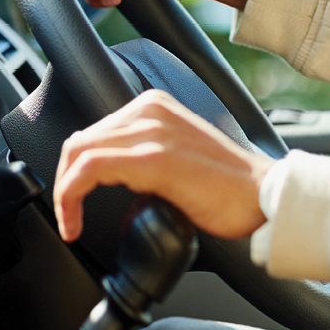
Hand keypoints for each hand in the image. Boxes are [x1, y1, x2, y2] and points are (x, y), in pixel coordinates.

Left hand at [54, 90, 271, 242]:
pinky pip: (88, 171)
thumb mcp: (178, 158)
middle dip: (64, 181)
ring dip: (64, 193)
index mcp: (156, 107)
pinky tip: (75, 222)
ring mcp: (152, 132)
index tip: (74, 199)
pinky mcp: (153, 159)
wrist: (264, 197)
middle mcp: (150, 110)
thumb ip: (146, 159)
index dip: (74, 168)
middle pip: (80, 141)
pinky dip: (71, 198)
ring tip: (71, 221)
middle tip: (69, 214)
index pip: (93, 131)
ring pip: (78, 153)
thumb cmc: (229, 188)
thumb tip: (115, 183)